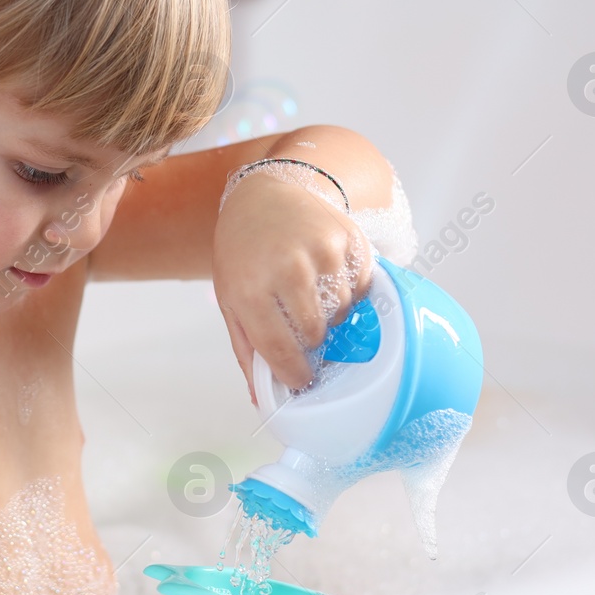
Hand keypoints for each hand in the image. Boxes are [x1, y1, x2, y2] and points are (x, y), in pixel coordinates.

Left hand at [214, 171, 372, 397]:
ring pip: (342, 312)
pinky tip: (328, 277)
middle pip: (316, 333)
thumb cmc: (243, 253)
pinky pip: (363, 287)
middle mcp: (287, 268)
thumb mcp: (231, 300)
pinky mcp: (348, 239)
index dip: (294, 373)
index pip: (280, 349)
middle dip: (311, 340)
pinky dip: (350, 291)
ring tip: (310, 293)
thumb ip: (248, 350)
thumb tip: (264, 399)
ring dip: (331, 314)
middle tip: (301, 326)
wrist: (263, 196)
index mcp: (251, 288)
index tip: (301, 380)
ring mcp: (322, 251)